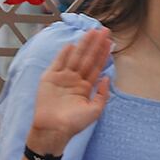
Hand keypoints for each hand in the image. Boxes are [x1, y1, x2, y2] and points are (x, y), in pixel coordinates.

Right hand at [28, 28, 111, 151]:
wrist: (53, 129)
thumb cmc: (74, 123)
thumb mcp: (94, 111)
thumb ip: (102, 94)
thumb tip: (107, 78)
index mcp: (85, 86)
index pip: (96, 66)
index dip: (103, 53)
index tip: (109, 41)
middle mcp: (74, 79)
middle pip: (87, 58)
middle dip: (95, 44)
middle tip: (103, 30)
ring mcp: (62, 77)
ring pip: (75, 57)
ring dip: (83, 44)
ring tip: (91, 32)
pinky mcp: (50, 78)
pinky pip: (58, 63)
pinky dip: (64, 54)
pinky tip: (71, 44)